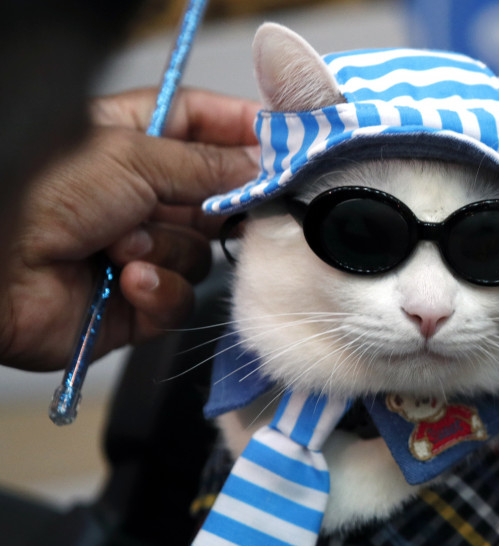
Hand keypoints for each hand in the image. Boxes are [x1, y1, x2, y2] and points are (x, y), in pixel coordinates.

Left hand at [0, 88, 259, 370]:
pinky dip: (159, 289)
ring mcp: (143, 248)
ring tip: (120, 247)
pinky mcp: (142, 300)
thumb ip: (208, 163)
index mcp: (131, 140)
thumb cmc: (42, 196)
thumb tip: (263, 165)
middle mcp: (140, 194)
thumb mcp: (133, 158)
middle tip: (238, 205)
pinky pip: (183, 296)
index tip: (287, 141)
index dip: (243, 129)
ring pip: (202, 252)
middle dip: (223, 205)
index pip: (201, 123)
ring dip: (168, 250)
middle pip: (215, 194)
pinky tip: (125, 281)